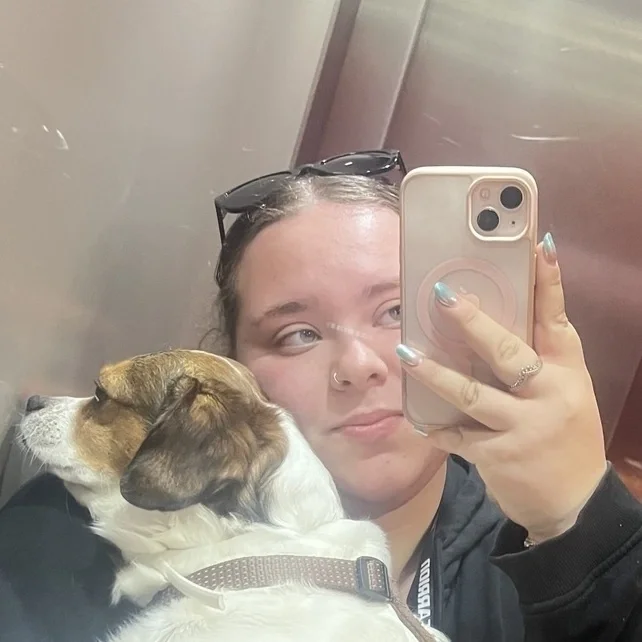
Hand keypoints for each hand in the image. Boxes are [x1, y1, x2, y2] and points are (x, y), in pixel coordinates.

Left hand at [397, 233, 607, 541]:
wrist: (575, 503)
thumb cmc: (566, 435)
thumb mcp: (564, 391)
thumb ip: (535, 361)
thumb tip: (486, 323)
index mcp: (566, 370)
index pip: (556, 317)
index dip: (547, 281)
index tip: (535, 243)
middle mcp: (549, 394)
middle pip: (506, 351)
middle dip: (473, 322)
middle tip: (444, 294)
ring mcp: (524, 427)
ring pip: (472, 394)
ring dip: (435, 373)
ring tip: (407, 352)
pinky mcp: (499, 455)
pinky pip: (458, 435)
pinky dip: (436, 427)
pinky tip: (416, 419)